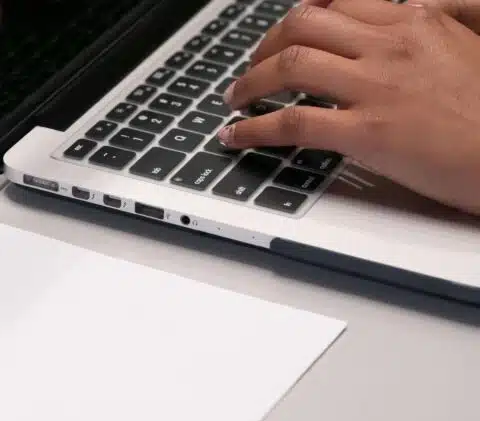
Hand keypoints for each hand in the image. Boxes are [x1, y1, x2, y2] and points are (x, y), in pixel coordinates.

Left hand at [219, 1, 479, 214]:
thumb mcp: (469, 45)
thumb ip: (434, 23)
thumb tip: (413, 7)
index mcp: (414, 22)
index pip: (337, 1)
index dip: (299, 16)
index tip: (283, 34)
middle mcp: (390, 46)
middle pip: (304, 25)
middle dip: (265, 44)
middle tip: (253, 66)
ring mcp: (376, 88)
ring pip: (289, 66)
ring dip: (250, 83)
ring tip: (235, 98)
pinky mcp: (368, 133)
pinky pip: (293, 122)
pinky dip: (253, 128)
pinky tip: (236, 136)